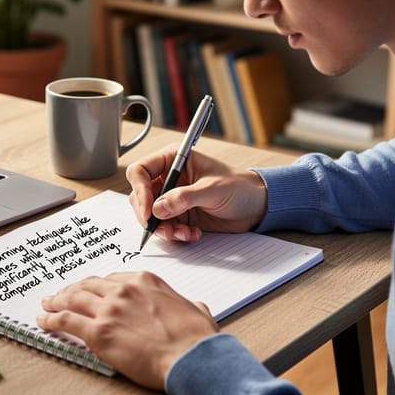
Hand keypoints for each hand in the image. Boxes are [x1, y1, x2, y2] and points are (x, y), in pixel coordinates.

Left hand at [37, 271, 218, 389]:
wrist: (191, 357)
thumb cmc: (195, 339)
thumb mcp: (197, 311)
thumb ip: (189, 306)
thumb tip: (195, 307)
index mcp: (145, 281)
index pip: (112, 279)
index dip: (98, 286)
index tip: (91, 290)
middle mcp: (124, 290)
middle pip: (89, 285)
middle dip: (73, 289)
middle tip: (63, 294)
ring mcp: (109, 309)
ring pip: (73, 298)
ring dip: (57, 300)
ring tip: (48, 304)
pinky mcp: (98, 332)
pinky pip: (66, 321)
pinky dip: (52, 319)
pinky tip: (44, 321)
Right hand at [126, 144, 267, 241]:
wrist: (255, 206)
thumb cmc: (239, 187)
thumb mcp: (212, 189)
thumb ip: (184, 198)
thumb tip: (158, 209)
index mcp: (173, 160)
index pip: (140, 172)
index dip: (140, 191)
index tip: (149, 211)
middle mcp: (168, 178)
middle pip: (140, 196)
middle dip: (150, 216)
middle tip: (163, 229)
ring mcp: (171, 198)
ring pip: (150, 216)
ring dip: (163, 229)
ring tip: (183, 233)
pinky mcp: (178, 215)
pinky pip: (164, 228)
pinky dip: (174, 235)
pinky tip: (191, 234)